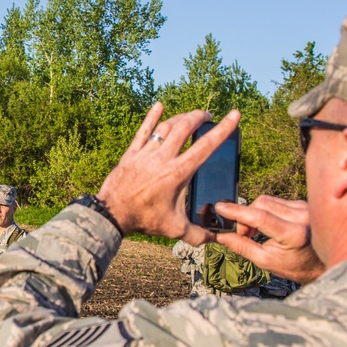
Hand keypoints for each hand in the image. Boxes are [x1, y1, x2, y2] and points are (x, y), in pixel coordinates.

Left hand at [96, 103, 240, 245]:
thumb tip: (216, 240)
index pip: (206, 146)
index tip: (233, 115)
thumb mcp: (175, 229)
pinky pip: (143, 131)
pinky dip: (151, 117)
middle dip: (198, 117)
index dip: (223, 129)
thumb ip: (198, 234)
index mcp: (178, 173)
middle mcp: (163, 158)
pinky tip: (159, 106)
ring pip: (165, 127)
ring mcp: (145, 154)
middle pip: (184, 128)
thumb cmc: (144, 220)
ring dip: (180, 118)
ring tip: (190, 116)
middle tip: (207, 116)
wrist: (113, 214)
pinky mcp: (131, 154)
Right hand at [215, 196, 325, 284]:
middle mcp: (302, 217)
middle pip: (261, 203)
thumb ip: (241, 246)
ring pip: (268, 200)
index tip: (220, 207)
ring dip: (255, 213)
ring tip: (256, 231)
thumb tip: (220, 236)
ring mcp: (305, 208)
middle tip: (244, 234)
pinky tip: (267, 225)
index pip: (260, 216)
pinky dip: (266, 211)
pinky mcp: (303, 204)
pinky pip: (276, 201)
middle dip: (246, 216)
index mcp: (294, 234)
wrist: (320, 264)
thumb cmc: (295, 266)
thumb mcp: (265, 261)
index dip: (237, 211)